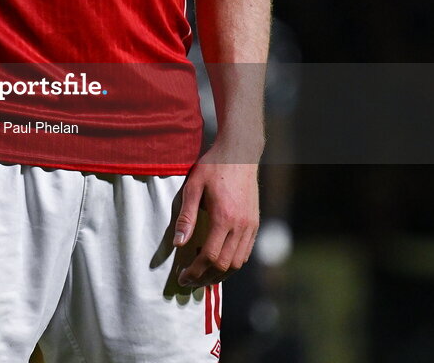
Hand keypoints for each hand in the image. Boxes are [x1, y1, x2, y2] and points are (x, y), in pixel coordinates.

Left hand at [173, 146, 258, 287]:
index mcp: (224, 218)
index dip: (195, 271)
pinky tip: (218, 262)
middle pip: (224, 265)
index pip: (209, 257)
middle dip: (205, 278)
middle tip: (189, 281)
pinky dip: (232, 264)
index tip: (182, 276)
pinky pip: (245, 253)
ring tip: (202, 276)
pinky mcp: (255, 224)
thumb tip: (178, 243)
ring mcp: (251, 226)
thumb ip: (186, 216)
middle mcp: (241, 226)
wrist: (240, 152)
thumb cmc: (213, 166)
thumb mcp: (193, 187)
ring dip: (219, 275)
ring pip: (237, 263)